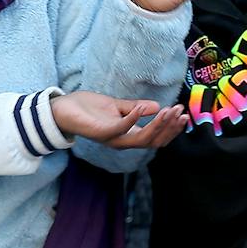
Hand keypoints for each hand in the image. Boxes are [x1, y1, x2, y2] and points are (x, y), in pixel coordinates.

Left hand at [49, 91, 187, 148]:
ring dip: (157, 125)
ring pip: (141, 139)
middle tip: (181, 112)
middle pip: (153, 141)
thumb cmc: (87, 108)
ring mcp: (112, 139)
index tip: (184, 114)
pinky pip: (121, 129)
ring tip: (169, 111)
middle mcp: (122, 141)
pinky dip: (134, 119)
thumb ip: (135, 108)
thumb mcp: (116, 106)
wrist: (62, 109)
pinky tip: (145, 108)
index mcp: (128, 135)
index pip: (156, 138)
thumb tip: (157, 106)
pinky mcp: (101, 133)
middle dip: (169, 127)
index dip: (171, 129)